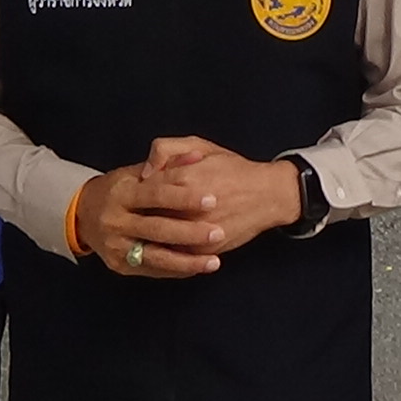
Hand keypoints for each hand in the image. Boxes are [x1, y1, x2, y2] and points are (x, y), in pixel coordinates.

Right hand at [76, 166, 224, 278]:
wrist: (82, 215)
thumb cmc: (117, 189)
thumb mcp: (135, 171)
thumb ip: (167, 165)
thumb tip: (198, 156)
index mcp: (121, 193)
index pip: (156, 194)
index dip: (185, 196)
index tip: (212, 199)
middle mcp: (114, 221)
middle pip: (156, 229)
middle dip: (190, 233)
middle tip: (218, 233)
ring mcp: (115, 246)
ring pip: (155, 256)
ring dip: (187, 261)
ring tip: (214, 262)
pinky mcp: (119, 265)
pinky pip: (152, 270)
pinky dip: (176, 270)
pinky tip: (197, 268)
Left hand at [138, 137, 300, 255]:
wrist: (266, 195)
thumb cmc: (232, 168)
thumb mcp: (200, 145)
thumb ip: (166, 149)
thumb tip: (144, 170)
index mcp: (183, 178)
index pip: (144, 189)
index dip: (137, 191)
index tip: (134, 193)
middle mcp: (187, 208)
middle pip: (146, 216)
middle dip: (138, 214)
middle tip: (133, 214)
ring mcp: (194, 233)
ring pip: (157, 239)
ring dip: (147, 235)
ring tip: (145, 229)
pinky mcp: (202, 250)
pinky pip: (173, 255)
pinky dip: (164, 250)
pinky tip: (160, 242)